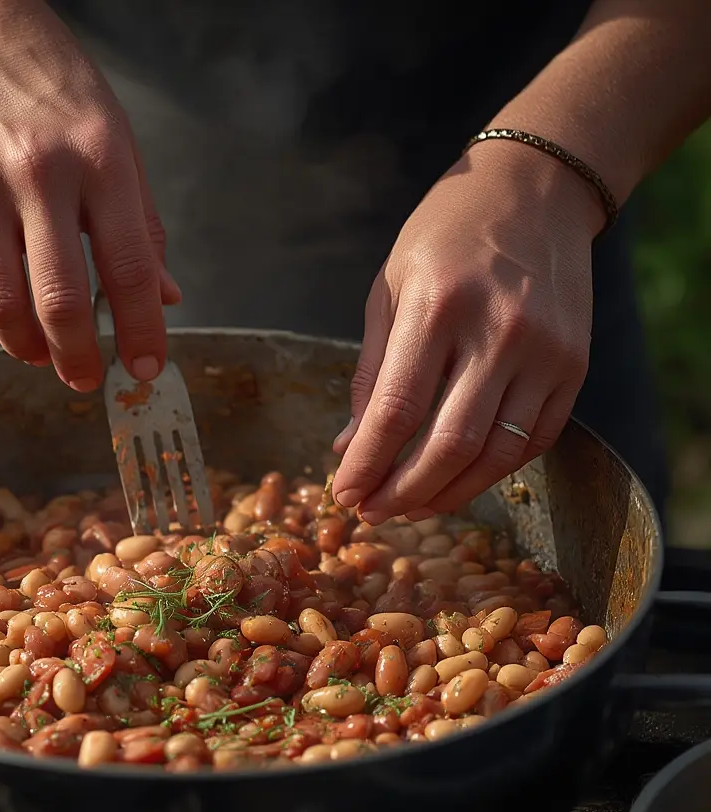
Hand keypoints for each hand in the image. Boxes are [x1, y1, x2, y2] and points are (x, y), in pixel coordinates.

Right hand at [0, 0, 179, 390]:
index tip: (146, 369)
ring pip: (2, 303)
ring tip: (44, 357)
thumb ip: (143, 227)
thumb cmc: (58, 93)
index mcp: (99, 160)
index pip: (128, 268)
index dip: (141, 330)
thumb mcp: (119, 144)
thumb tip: (164, 298)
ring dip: (28, 348)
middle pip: (59, 299)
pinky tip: (7, 315)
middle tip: (87, 380)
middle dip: (78, 358)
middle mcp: (38, 174)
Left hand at [331, 141, 605, 522]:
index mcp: (438, 306)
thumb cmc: (445, 235)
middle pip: (450, 443)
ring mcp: (546, 352)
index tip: (344, 493)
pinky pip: (534, 441)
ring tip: (411, 508)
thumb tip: (350, 445)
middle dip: (403, 491)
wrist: (536, 190)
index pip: (397, 409)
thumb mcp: (391, 288)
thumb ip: (371, 370)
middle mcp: (498, 331)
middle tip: (373, 513)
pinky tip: (458, 481)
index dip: (368, 462)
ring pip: (496, 454)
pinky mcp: (575, 367)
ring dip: (448, 494)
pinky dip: (492, 472)